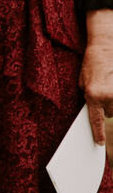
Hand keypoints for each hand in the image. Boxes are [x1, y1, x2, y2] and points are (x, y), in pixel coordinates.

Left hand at [82, 11, 112, 152]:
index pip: (95, 120)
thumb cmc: (90, 66)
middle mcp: (107, 95)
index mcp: (93, 95)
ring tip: (109, 86)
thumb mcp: (82, 84)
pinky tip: (110, 84)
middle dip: (106, 106)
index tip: (99, 143)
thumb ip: (88, 99)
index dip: (97, 133)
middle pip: (109, 114)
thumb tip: (92, 114)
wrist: (104, 49)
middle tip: (103, 91)